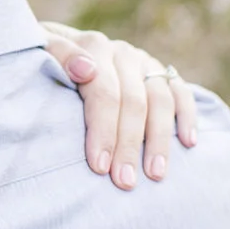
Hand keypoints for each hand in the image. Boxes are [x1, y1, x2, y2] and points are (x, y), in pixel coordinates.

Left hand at [39, 21, 198, 190]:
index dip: (103, 130)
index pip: (104, 92)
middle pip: (133, 102)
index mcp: (94, 47)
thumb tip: (86, 70)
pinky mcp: (161, 72)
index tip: (99, 166)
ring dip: (160, 139)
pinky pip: (181, 93)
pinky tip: (189, 144)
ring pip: (160, 100)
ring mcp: (145, 63)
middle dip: (129, 145)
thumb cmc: (44, 60)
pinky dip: (188, 116)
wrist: (60, 47)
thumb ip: (59, 55)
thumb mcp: (40, 50)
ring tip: (155, 174)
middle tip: (125, 181)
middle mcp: (123, 54)